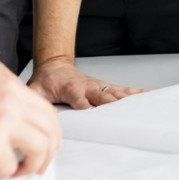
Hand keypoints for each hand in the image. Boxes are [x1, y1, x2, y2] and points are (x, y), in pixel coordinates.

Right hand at [0, 56, 60, 179]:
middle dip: (45, 156)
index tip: (49, 147)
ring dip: (29, 167)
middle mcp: (13, 105)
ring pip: (39, 150)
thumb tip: (19, 138)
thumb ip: (7, 112)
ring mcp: (5, 124)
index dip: (52, 134)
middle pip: (49, 133)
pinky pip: (9, 168)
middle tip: (35, 167)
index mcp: (12, 92)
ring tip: (14, 172)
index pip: (48, 113)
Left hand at [28, 56, 144, 109]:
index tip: (93, 112)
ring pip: (114, 92)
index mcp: (70, 89)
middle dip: (113, 104)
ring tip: (141, 103)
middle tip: (125, 113)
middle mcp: (87, 86)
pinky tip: (144, 95)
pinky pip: (120, 89)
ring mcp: (97, 85)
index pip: (79, 99)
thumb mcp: (35, 90)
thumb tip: (34, 112)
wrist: (54, 66)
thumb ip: (35, 99)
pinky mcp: (103, 86)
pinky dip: (132, 92)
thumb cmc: (46, 81)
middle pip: (102, 96)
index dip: (86, 106)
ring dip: (127, 98)